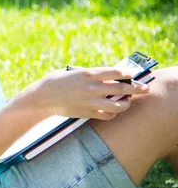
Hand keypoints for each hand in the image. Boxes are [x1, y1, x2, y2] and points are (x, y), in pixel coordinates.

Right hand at [31, 67, 150, 119]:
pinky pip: (107, 115)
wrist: (41, 98)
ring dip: (126, 103)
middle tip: (145, 88)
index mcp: (87, 74)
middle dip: (136, 88)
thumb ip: (88, 75)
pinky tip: (113, 111)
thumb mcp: (72, 73)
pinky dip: (113, 114)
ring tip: (128, 102)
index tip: (133, 74)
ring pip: (118, 105)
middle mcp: (91, 87)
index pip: (115, 72)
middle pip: (121, 88)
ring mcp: (90, 101)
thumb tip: (103, 76)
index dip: (127, 73)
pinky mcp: (86, 113)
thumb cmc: (54, 82)